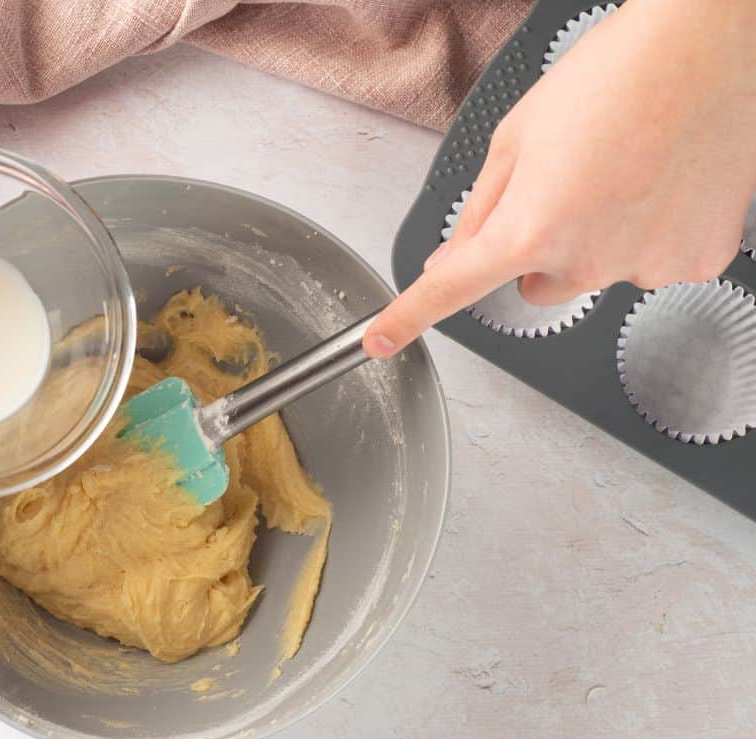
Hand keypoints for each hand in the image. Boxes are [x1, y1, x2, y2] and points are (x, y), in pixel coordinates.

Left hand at [364, 0, 755, 358]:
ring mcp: (644, 267)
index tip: (381, 340)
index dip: (408, 317)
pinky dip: (650, 233)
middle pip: (533, 282)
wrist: (712, 45)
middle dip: (538, 245)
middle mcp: (584, 260)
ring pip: (591, 274)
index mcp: (529, 228)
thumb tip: (451, 257)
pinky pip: (649, 262)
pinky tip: (661, 182)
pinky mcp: (696, 261)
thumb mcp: (516, 138)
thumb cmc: (615, 73)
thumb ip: (478, 210)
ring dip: (595, 240)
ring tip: (622, 170)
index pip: (451, 288)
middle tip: (569, 183)